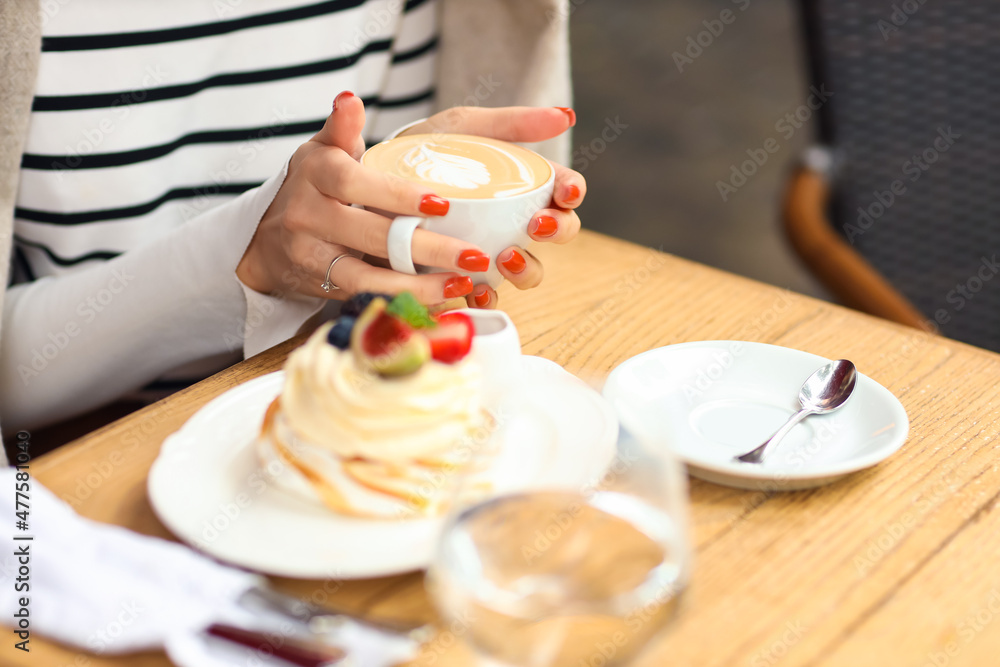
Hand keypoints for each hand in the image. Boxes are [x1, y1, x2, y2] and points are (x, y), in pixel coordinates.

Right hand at [237, 92, 489, 303]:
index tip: (442, 205)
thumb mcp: (324, 151)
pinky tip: (438, 298)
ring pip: (368, 273)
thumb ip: (343, 128)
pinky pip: (364, 294)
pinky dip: (402, 298)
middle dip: (426, 247)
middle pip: (371, 233)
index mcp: (315, 170)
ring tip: (463, 283)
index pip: (354, 181)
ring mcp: (311, 253)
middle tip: (475, 255)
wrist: (267, 240)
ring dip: (419, 283)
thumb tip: (350, 98)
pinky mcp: (320, 285)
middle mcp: (307, 212)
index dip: (397, 194)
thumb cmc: (314, 187)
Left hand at [399, 106, 585, 308]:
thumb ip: (509, 122)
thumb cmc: (423, 150)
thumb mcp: (462, 128)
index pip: (564, 190)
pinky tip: (477, 292)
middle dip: (558, 230)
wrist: (368, 183)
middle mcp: (513, 222)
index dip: (572, 192)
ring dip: (526, 268)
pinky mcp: (463, 278)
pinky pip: (485, 297)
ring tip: (505, 257)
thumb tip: (568, 115)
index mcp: (522, 185)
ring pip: (527, 271)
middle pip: (557, 233)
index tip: (565, 192)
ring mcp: (491, 252)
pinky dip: (486, 297)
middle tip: (536, 225)